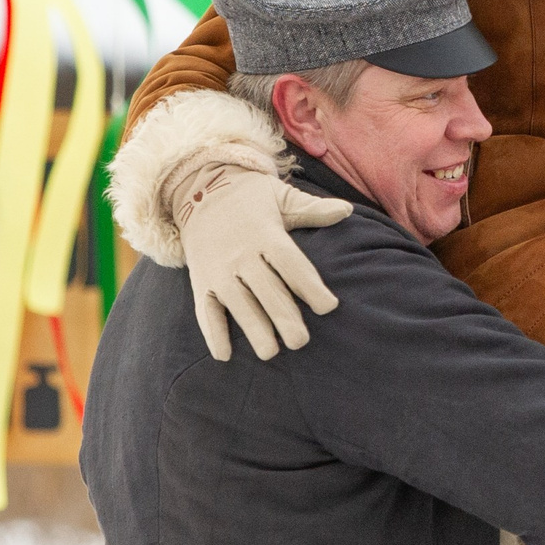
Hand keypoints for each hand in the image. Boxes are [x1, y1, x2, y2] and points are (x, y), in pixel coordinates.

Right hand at [175, 162, 350, 359]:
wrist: (198, 189)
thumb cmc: (251, 198)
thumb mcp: (282, 197)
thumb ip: (312, 209)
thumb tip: (346, 210)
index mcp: (265, 233)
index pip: (290, 263)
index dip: (309, 285)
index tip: (328, 307)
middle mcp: (241, 253)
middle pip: (267, 289)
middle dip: (284, 316)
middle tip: (301, 342)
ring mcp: (219, 269)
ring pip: (238, 303)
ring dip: (253, 329)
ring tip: (270, 353)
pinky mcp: (201, 281)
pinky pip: (205, 309)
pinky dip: (212, 332)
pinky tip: (223, 355)